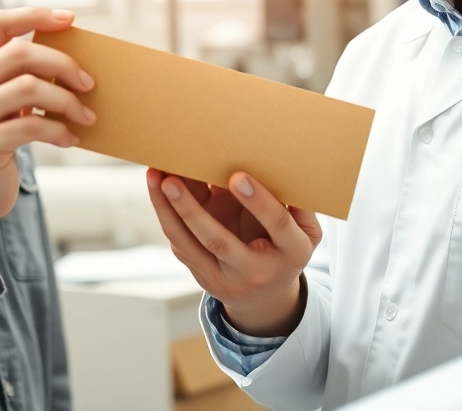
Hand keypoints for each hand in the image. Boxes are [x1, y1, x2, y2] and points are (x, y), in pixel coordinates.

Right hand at [0, 8, 96, 255]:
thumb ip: (14, 77)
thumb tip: (70, 57)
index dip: (34, 16)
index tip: (70, 19)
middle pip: (20, 52)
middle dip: (63, 64)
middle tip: (89, 83)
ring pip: (30, 86)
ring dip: (67, 100)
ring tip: (86, 115)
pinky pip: (33, 125)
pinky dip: (60, 130)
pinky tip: (72, 138)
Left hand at [146, 168, 320, 336]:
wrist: (265, 296)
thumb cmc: (286, 247)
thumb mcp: (306, 231)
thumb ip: (299, 204)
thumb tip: (283, 166)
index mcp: (293, 252)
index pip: (277, 224)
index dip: (259, 201)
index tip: (238, 176)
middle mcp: (256, 270)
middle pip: (219, 241)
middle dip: (193, 211)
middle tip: (172, 180)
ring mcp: (225, 277)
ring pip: (190, 244)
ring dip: (168, 210)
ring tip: (155, 177)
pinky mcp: (202, 274)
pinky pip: (180, 242)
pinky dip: (166, 213)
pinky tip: (156, 187)